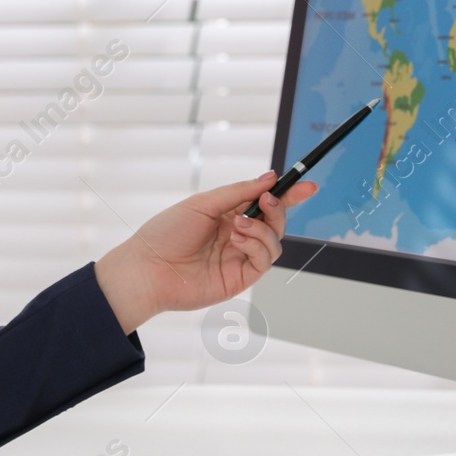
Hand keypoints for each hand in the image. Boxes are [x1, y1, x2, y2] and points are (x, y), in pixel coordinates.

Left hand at [94, 171, 317, 332]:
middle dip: (279, 208)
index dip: (288, 195)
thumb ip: (239, 191)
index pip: (264, 203)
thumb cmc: (166, 234)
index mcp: (227, 215)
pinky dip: (258, 246)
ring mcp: (240, 258)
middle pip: (275, 222)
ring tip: (239, 226)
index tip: (307, 185)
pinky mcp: (240, 278)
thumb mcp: (203, 203)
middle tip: (269, 200)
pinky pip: (265, 260)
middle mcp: (237, 235)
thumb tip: (270, 177)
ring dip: (263, 229)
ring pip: (275, 242)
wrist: (148, 268)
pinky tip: (238, 240)